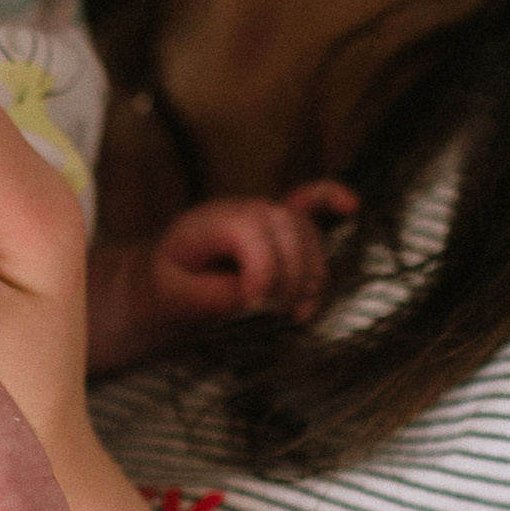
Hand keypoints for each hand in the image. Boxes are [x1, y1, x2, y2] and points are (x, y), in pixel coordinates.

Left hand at [88, 182, 357, 372]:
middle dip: (290, 278)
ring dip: (311, 275)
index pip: (255, 234)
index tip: (253, 302)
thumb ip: (212, 296)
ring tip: (291, 308)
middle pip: (291, 232)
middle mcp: (244, 209)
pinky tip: (351, 205)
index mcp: (213, 221)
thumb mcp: (172, 297)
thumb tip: (253, 295)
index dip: (264, 271)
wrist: (158, 281)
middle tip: (271, 310)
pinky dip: (330, 200)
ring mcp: (263, 214)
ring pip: (309, 235)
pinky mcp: (277, 225)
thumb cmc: (164, 288)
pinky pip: (310, 202)